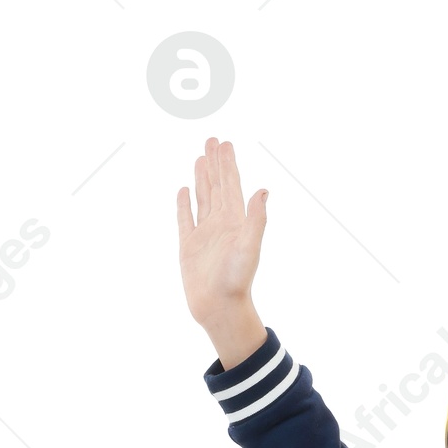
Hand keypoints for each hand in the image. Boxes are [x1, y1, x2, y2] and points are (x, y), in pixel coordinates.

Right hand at [176, 138, 267, 367]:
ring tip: (200, 158)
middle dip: (215, 163)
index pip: (231, 185)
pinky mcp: (189, 246)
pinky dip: (184, 204)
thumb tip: (262, 191)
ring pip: (202, 198)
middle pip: (216, 185)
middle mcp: (220, 224)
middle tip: (212, 140)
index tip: (224, 143)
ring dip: (201, 178)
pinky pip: (185, 219)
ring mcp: (204, 234)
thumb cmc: (237, 281)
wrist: (220, 308)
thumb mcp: (250, 247)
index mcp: (234, 221)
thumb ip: (256, 219)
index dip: (228, 164)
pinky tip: (184, 191)